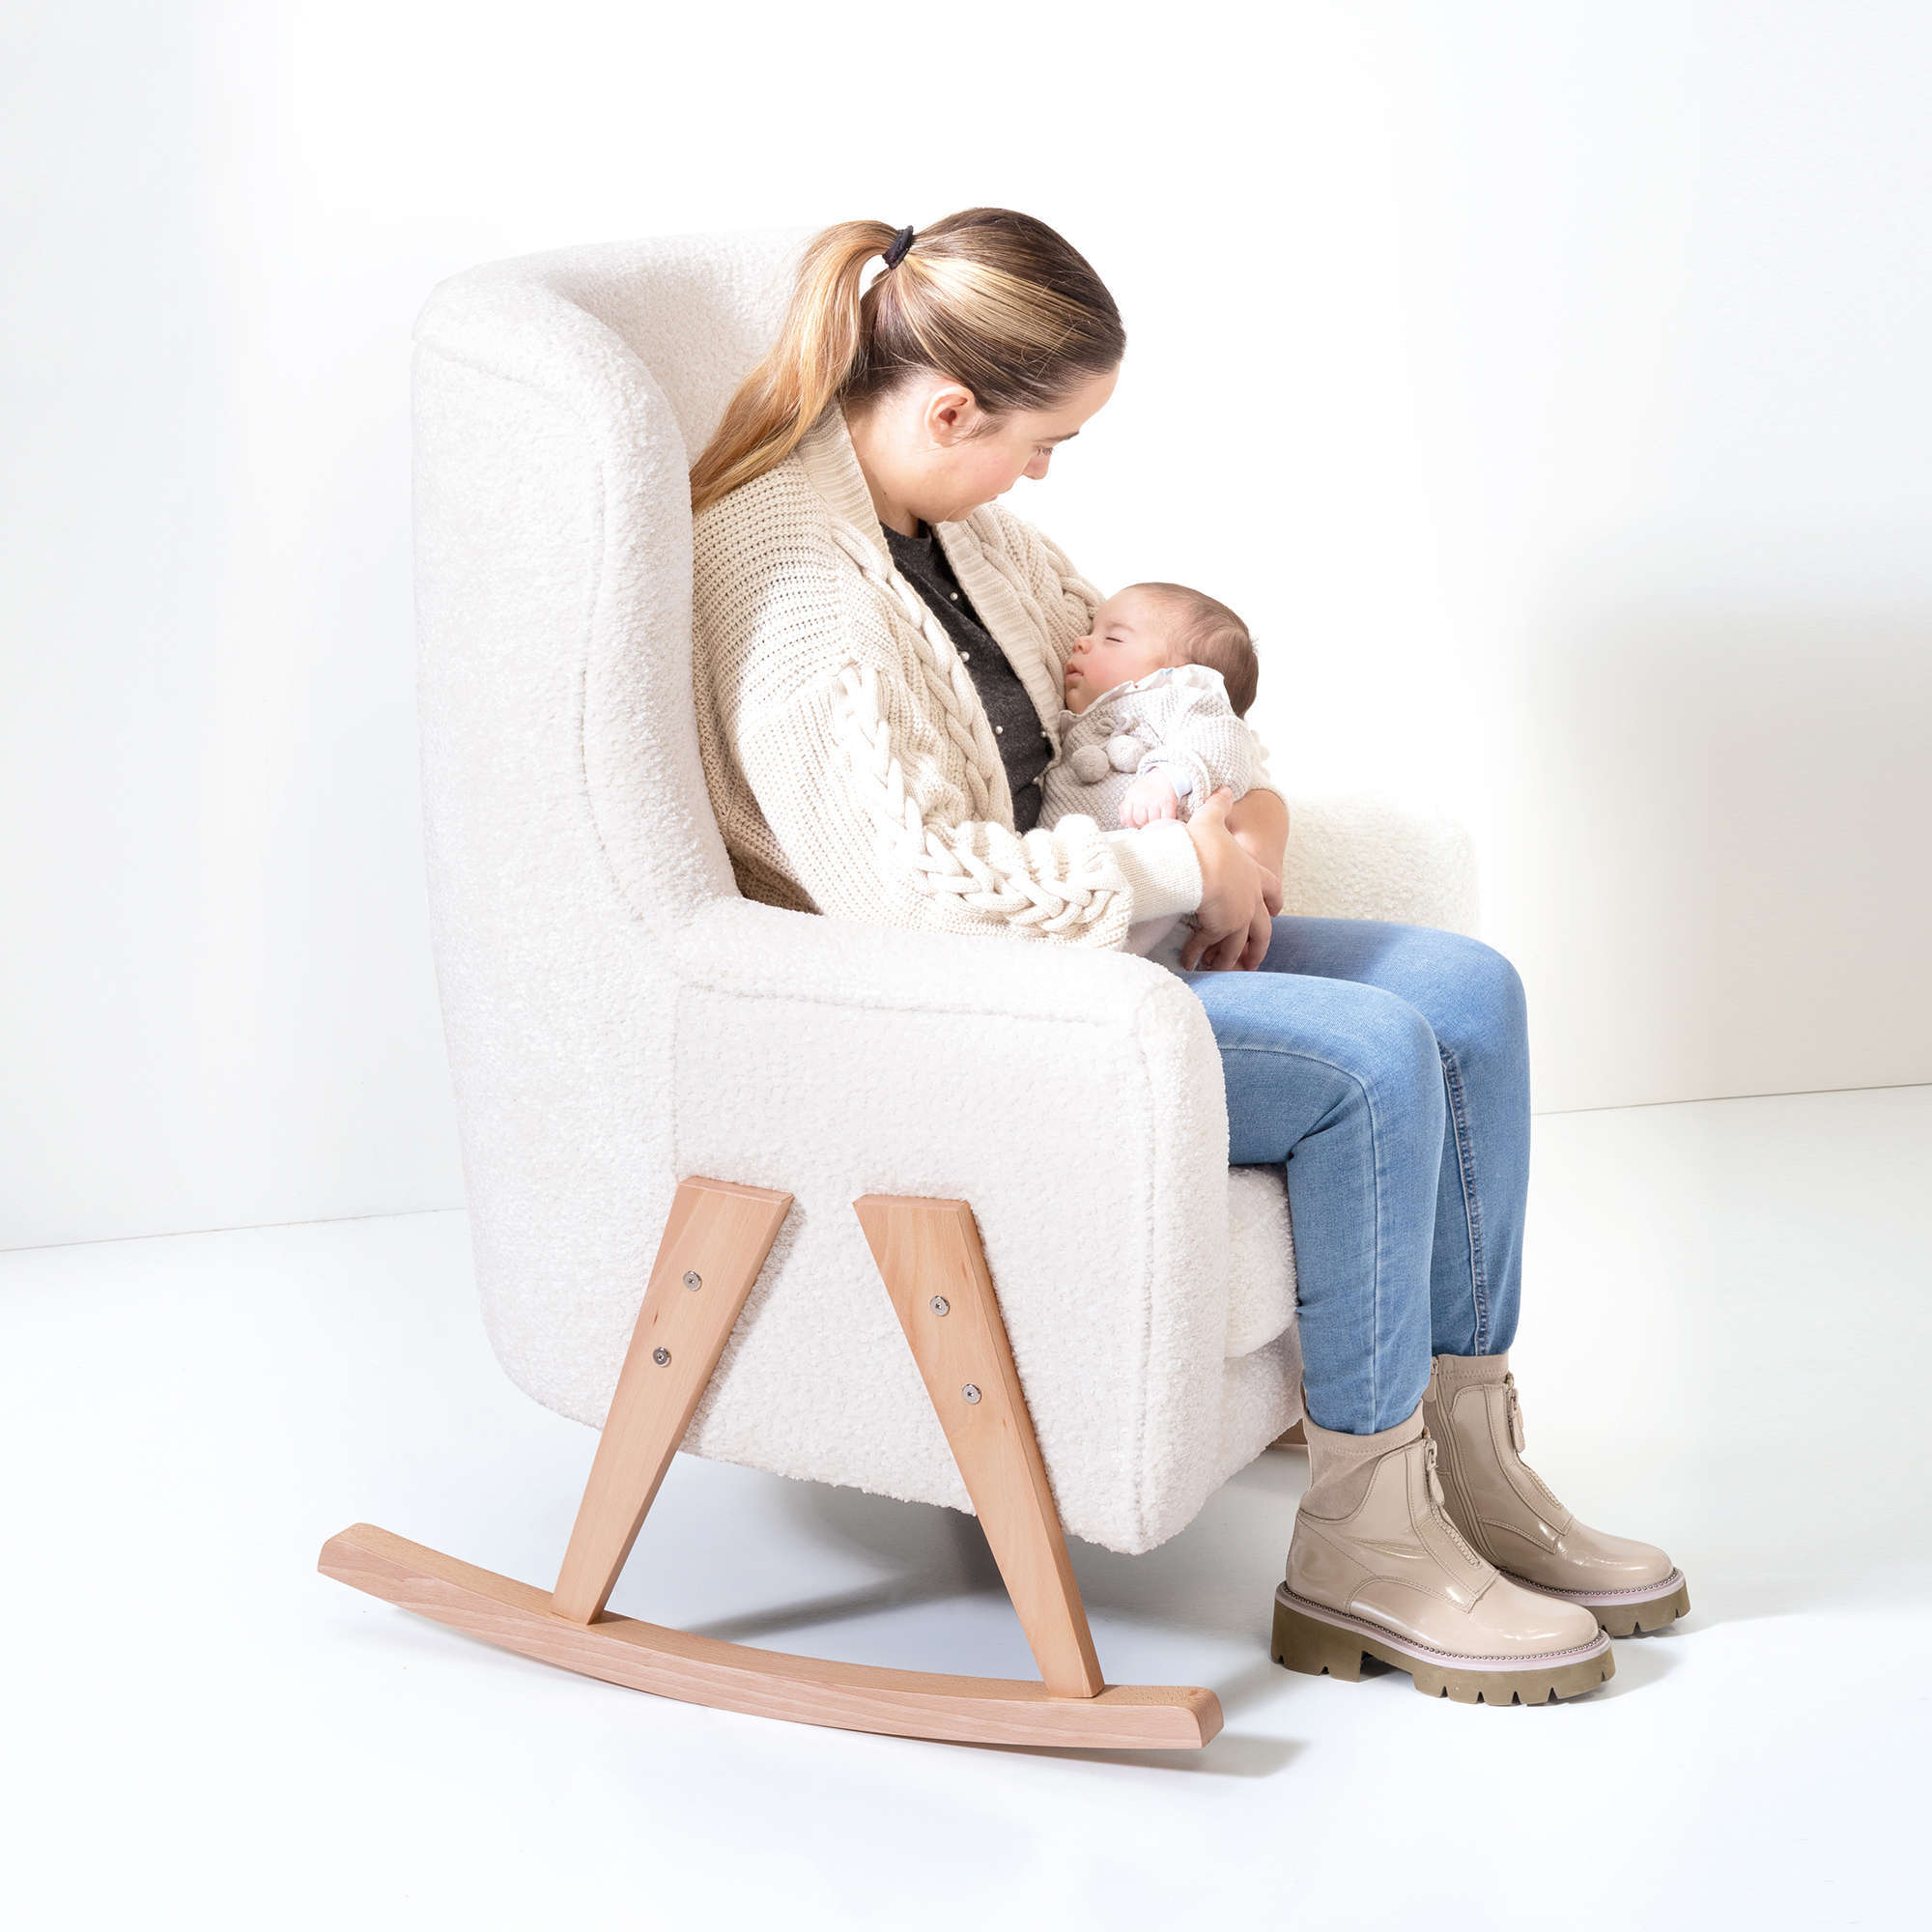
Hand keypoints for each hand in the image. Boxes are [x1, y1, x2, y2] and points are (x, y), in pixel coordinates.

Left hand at [1119, 771, 1182, 827]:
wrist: (1161, 778)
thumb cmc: (1145, 788)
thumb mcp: (1131, 794)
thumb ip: (1125, 808)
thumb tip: (1123, 821)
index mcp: (1132, 798)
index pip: (1128, 817)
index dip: (1131, 823)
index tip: (1135, 822)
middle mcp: (1143, 800)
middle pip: (1140, 820)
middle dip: (1142, 823)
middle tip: (1146, 821)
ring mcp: (1155, 802)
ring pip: (1152, 821)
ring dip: (1153, 823)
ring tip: (1154, 820)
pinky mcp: (1168, 803)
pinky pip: (1166, 818)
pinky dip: (1166, 821)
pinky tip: (1163, 818)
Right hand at [1180, 788, 1264, 970]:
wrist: (1201, 865)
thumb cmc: (1206, 843)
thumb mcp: (1212, 819)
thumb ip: (1219, 806)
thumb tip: (1224, 790)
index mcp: (1253, 875)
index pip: (1272, 889)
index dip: (1273, 901)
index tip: (1275, 912)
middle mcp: (1251, 899)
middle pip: (1263, 929)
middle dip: (1258, 946)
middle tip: (1253, 960)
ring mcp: (1239, 917)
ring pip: (1239, 945)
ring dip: (1229, 958)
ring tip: (1220, 968)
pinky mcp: (1222, 930)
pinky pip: (1210, 948)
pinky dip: (1199, 955)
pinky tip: (1189, 962)